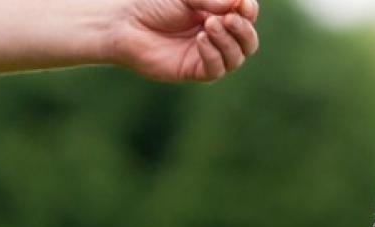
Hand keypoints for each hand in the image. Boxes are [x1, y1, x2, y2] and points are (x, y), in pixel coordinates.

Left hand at [113, 0, 259, 81]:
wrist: (125, 24)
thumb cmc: (154, 5)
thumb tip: (239, 3)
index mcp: (219, 15)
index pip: (246, 17)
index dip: (249, 12)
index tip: (244, 5)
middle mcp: (218, 38)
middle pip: (248, 41)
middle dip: (243, 30)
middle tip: (229, 18)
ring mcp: (208, 56)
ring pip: (236, 57)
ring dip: (228, 41)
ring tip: (210, 25)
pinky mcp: (195, 71)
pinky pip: (216, 69)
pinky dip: (213, 54)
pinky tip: (201, 39)